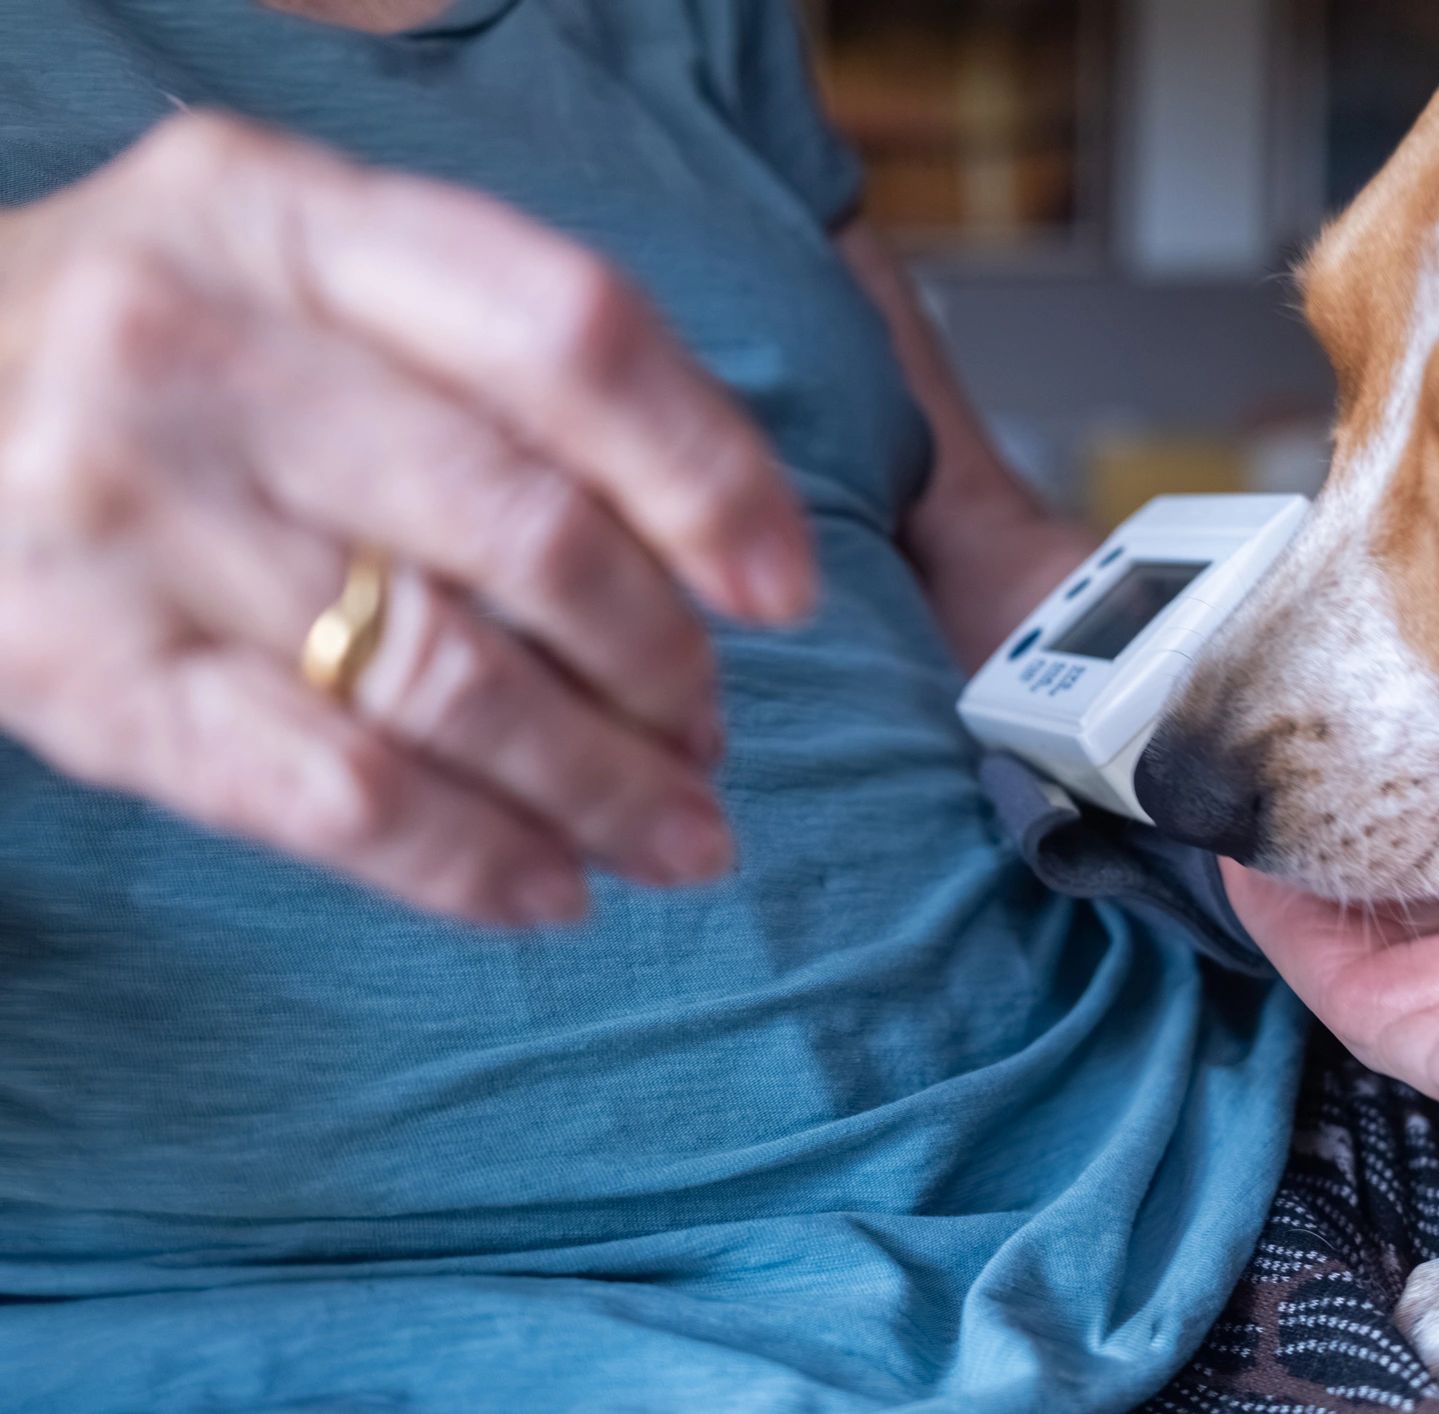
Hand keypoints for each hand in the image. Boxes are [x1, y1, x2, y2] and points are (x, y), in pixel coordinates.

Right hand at [0, 113, 815, 924]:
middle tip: (708, 726)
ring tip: (681, 832)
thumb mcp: (303, 267)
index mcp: (291, 219)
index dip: (708, 471)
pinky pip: (330, 794)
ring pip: (445, 681)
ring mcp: (129, 517)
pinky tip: (550, 893)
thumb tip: (710, 526)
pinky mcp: (83, 679)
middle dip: (660, 658)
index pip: (567, 332)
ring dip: (600, 782)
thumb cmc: (166, 344)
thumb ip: (487, 348)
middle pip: (524, 527)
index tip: (785, 585)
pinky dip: (469, 861)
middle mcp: (199, 349)